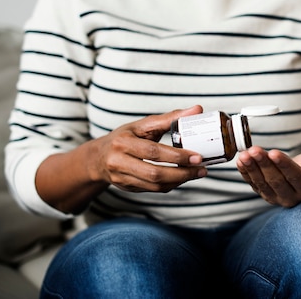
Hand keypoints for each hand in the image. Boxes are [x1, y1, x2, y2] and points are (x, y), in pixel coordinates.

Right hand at [90, 105, 206, 192]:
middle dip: (182, 172)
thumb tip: (197, 109)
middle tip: (201, 168)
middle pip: (154, 173)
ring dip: (179, 181)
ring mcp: (121, 178)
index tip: (197, 156)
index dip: (177, 155)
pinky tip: (182, 178)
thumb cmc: (126, 137)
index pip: (153, 151)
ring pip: (155, 185)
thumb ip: (170, 118)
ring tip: (197, 173)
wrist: (99, 158)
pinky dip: (171, 185)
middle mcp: (119, 161)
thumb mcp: (143, 125)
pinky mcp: (127, 188)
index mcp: (122, 142)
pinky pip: (153, 190)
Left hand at [236, 147, 300, 206]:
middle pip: (275, 180)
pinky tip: (240, 161)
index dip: (283, 164)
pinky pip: (254, 184)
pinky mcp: (265, 193)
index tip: (273, 152)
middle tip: (254, 150)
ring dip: (252, 168)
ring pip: (262, 183)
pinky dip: (246, 172)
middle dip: (263, 164)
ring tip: (245, 155)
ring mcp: (276, 197)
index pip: (293, 176)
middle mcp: (291, 197)